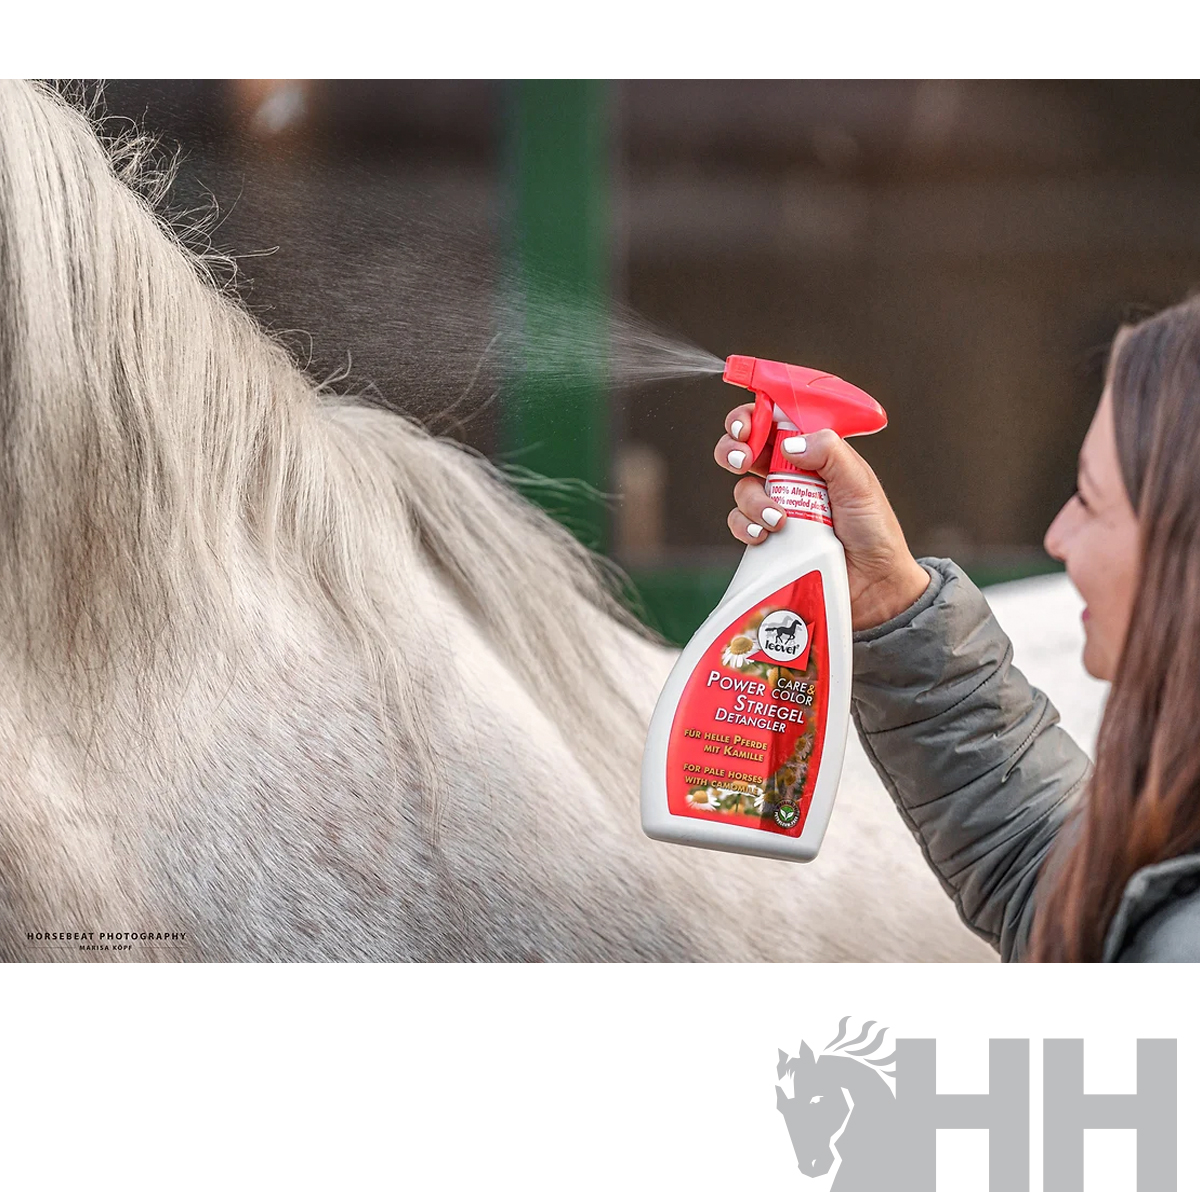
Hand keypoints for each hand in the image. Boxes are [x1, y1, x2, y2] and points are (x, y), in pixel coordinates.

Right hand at [715, 403, 929, 631]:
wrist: (874, 587)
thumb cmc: (875, 532)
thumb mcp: (859, 484)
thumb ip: (830, 453)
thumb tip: (790, 443)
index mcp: (815, 454)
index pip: (776, 422)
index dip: (754, 418)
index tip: (746, 428)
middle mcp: (792, 477)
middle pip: (746, 449)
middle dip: (735, 449)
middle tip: (743, 460)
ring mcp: (777, 507)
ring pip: (741, 489)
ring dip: (751, 499)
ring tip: (778, 519)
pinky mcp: (768, 538)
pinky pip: (740, 523)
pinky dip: (746, 526)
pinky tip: (764, 535)